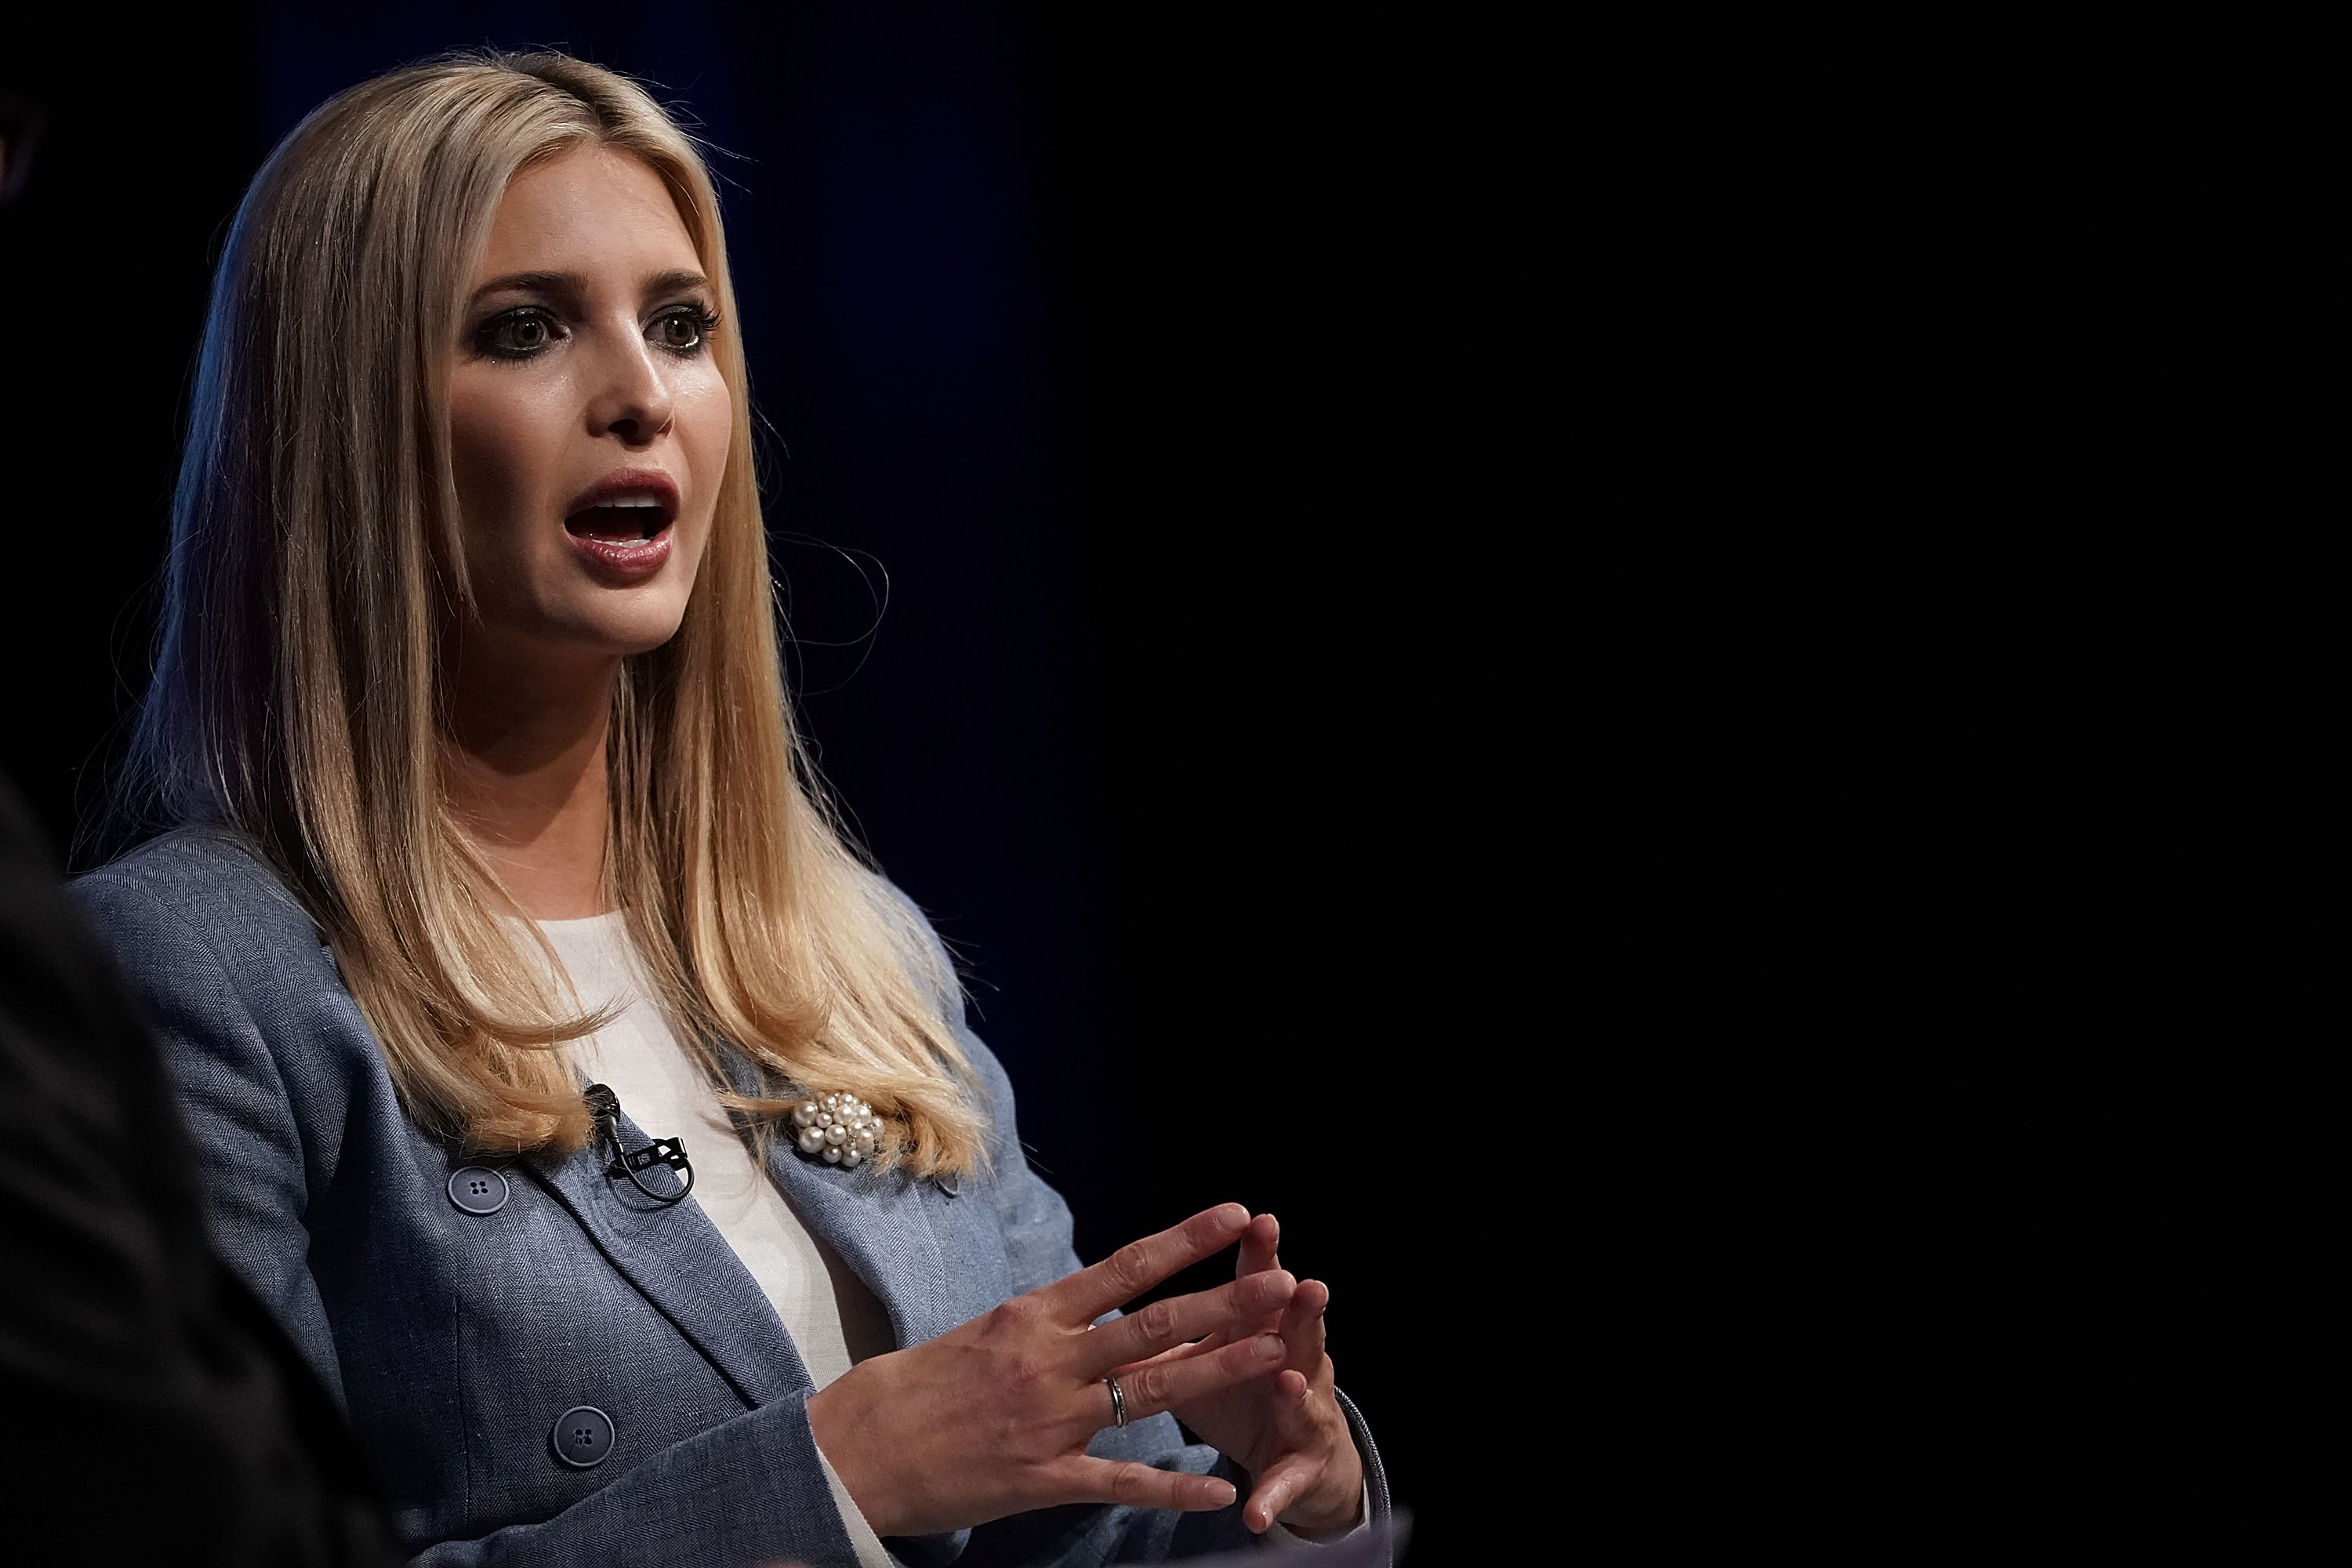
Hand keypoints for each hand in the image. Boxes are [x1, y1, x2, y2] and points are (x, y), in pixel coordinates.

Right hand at [808, 1204, 1299, 1537]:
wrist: (858, 1448)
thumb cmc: (918, 1385)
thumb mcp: (984, 1331)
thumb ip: (1048, 1321)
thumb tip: (1097, 1299)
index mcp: (1034, 1314)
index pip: (1125, 1267)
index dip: (1185, 1240)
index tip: (1235, 1215)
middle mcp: (1050, 1359)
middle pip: (1154, 1323)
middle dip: (1225, 1302)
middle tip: (1283, 1282)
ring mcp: (1051, 1419)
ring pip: (1151, 1391)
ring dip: (1219, 1370)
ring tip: (1275, 1354)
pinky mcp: (1044, 1477)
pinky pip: (1121, 1481)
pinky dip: (1173, 1486)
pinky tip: (1220, 1490)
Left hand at [1114, 1214, 1362, 1535]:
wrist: (1301, 1459)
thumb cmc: (1244, 1386)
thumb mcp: (1212, 1352)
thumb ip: (1179, 1324)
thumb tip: (1121, 1287)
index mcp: (1268, 1329)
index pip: (1262, 1283)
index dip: (1259, 1254)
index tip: (1254, 1219)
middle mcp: (1297, 1364)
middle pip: (1298, 1332)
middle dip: (1299, 1311)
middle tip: (1302, 1285)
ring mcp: (1304, 1418)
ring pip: (1304, 1401)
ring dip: (1296, 1393)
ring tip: (1289, 1381)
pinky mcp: (1300, 1472)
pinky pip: (1284, 1485)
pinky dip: (1271, 1496)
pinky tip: (1253, 1513)